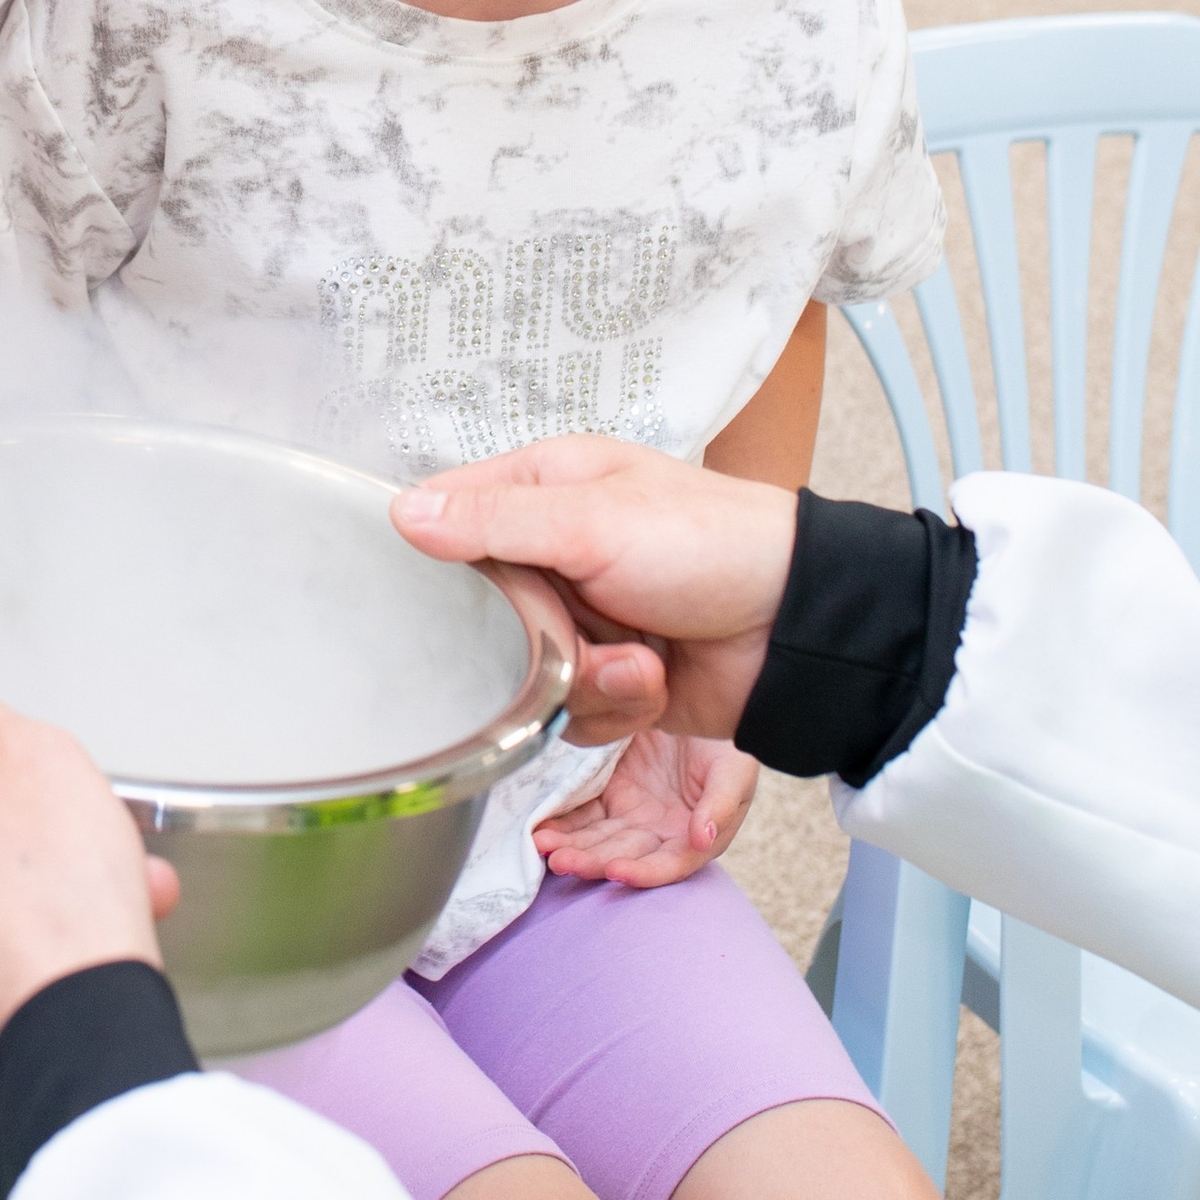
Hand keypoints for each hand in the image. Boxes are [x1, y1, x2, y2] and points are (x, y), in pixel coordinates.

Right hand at [393, 439, 798, 742]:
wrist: (798, 631)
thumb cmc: (712, 545)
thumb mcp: (594, 519)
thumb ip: (495, 521)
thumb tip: (401, 512)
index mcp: (547, 487)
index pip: (450, 512)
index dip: (436, 554)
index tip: (443, 589)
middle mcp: (555, 553)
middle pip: (478, 612)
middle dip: (530, 635)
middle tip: (575, 626)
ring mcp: (580, 619)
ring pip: (519, 672)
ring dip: (583, 676)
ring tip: (639, 656)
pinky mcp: (605, 678)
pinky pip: (565, 711)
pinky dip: (613, 705)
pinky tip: (653, 679)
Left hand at [534, 729, 760, 886]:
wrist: (697, 703)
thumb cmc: (725, 744)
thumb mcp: (733, 770)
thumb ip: (720, 806)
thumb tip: (703, 840)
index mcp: (692, 837)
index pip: (667, 864)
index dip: (643, 872)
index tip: (616, 871)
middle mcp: (657, 834)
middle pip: (623, 855)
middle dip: (590, 862)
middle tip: (560, 861)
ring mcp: (629, 814)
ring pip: (596, 839)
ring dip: (569, 847)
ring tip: (541, 845)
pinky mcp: (606, 792)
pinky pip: (581, 812)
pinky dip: (561, 822)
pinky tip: (540, 826)